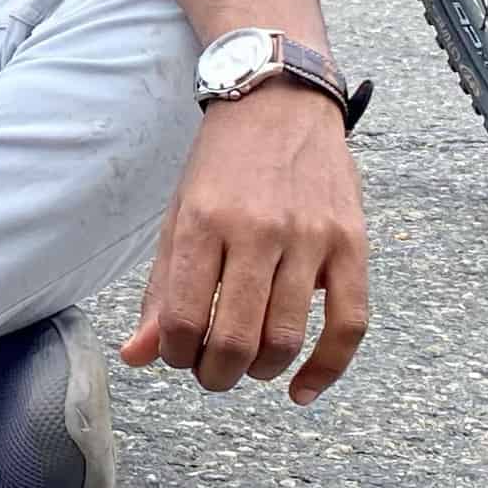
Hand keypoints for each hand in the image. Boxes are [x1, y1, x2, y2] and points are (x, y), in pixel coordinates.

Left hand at [119, 82, 370, 402]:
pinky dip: (327, 368)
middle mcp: (256, 230)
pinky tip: (302, 389)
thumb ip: (159, 289)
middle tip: (211, 371)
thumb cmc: (223, 163)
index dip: (175, 356)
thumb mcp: (178, 214)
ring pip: (285, 338)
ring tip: (249, 365)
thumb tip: (136, 356)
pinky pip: (348, 324)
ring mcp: (310, 236)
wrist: (280, 98)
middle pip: (234, 339)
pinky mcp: (352, 242)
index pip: (181, 319)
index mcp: (203, 221)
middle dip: (215, 374)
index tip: (179, 355)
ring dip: (260, 371)